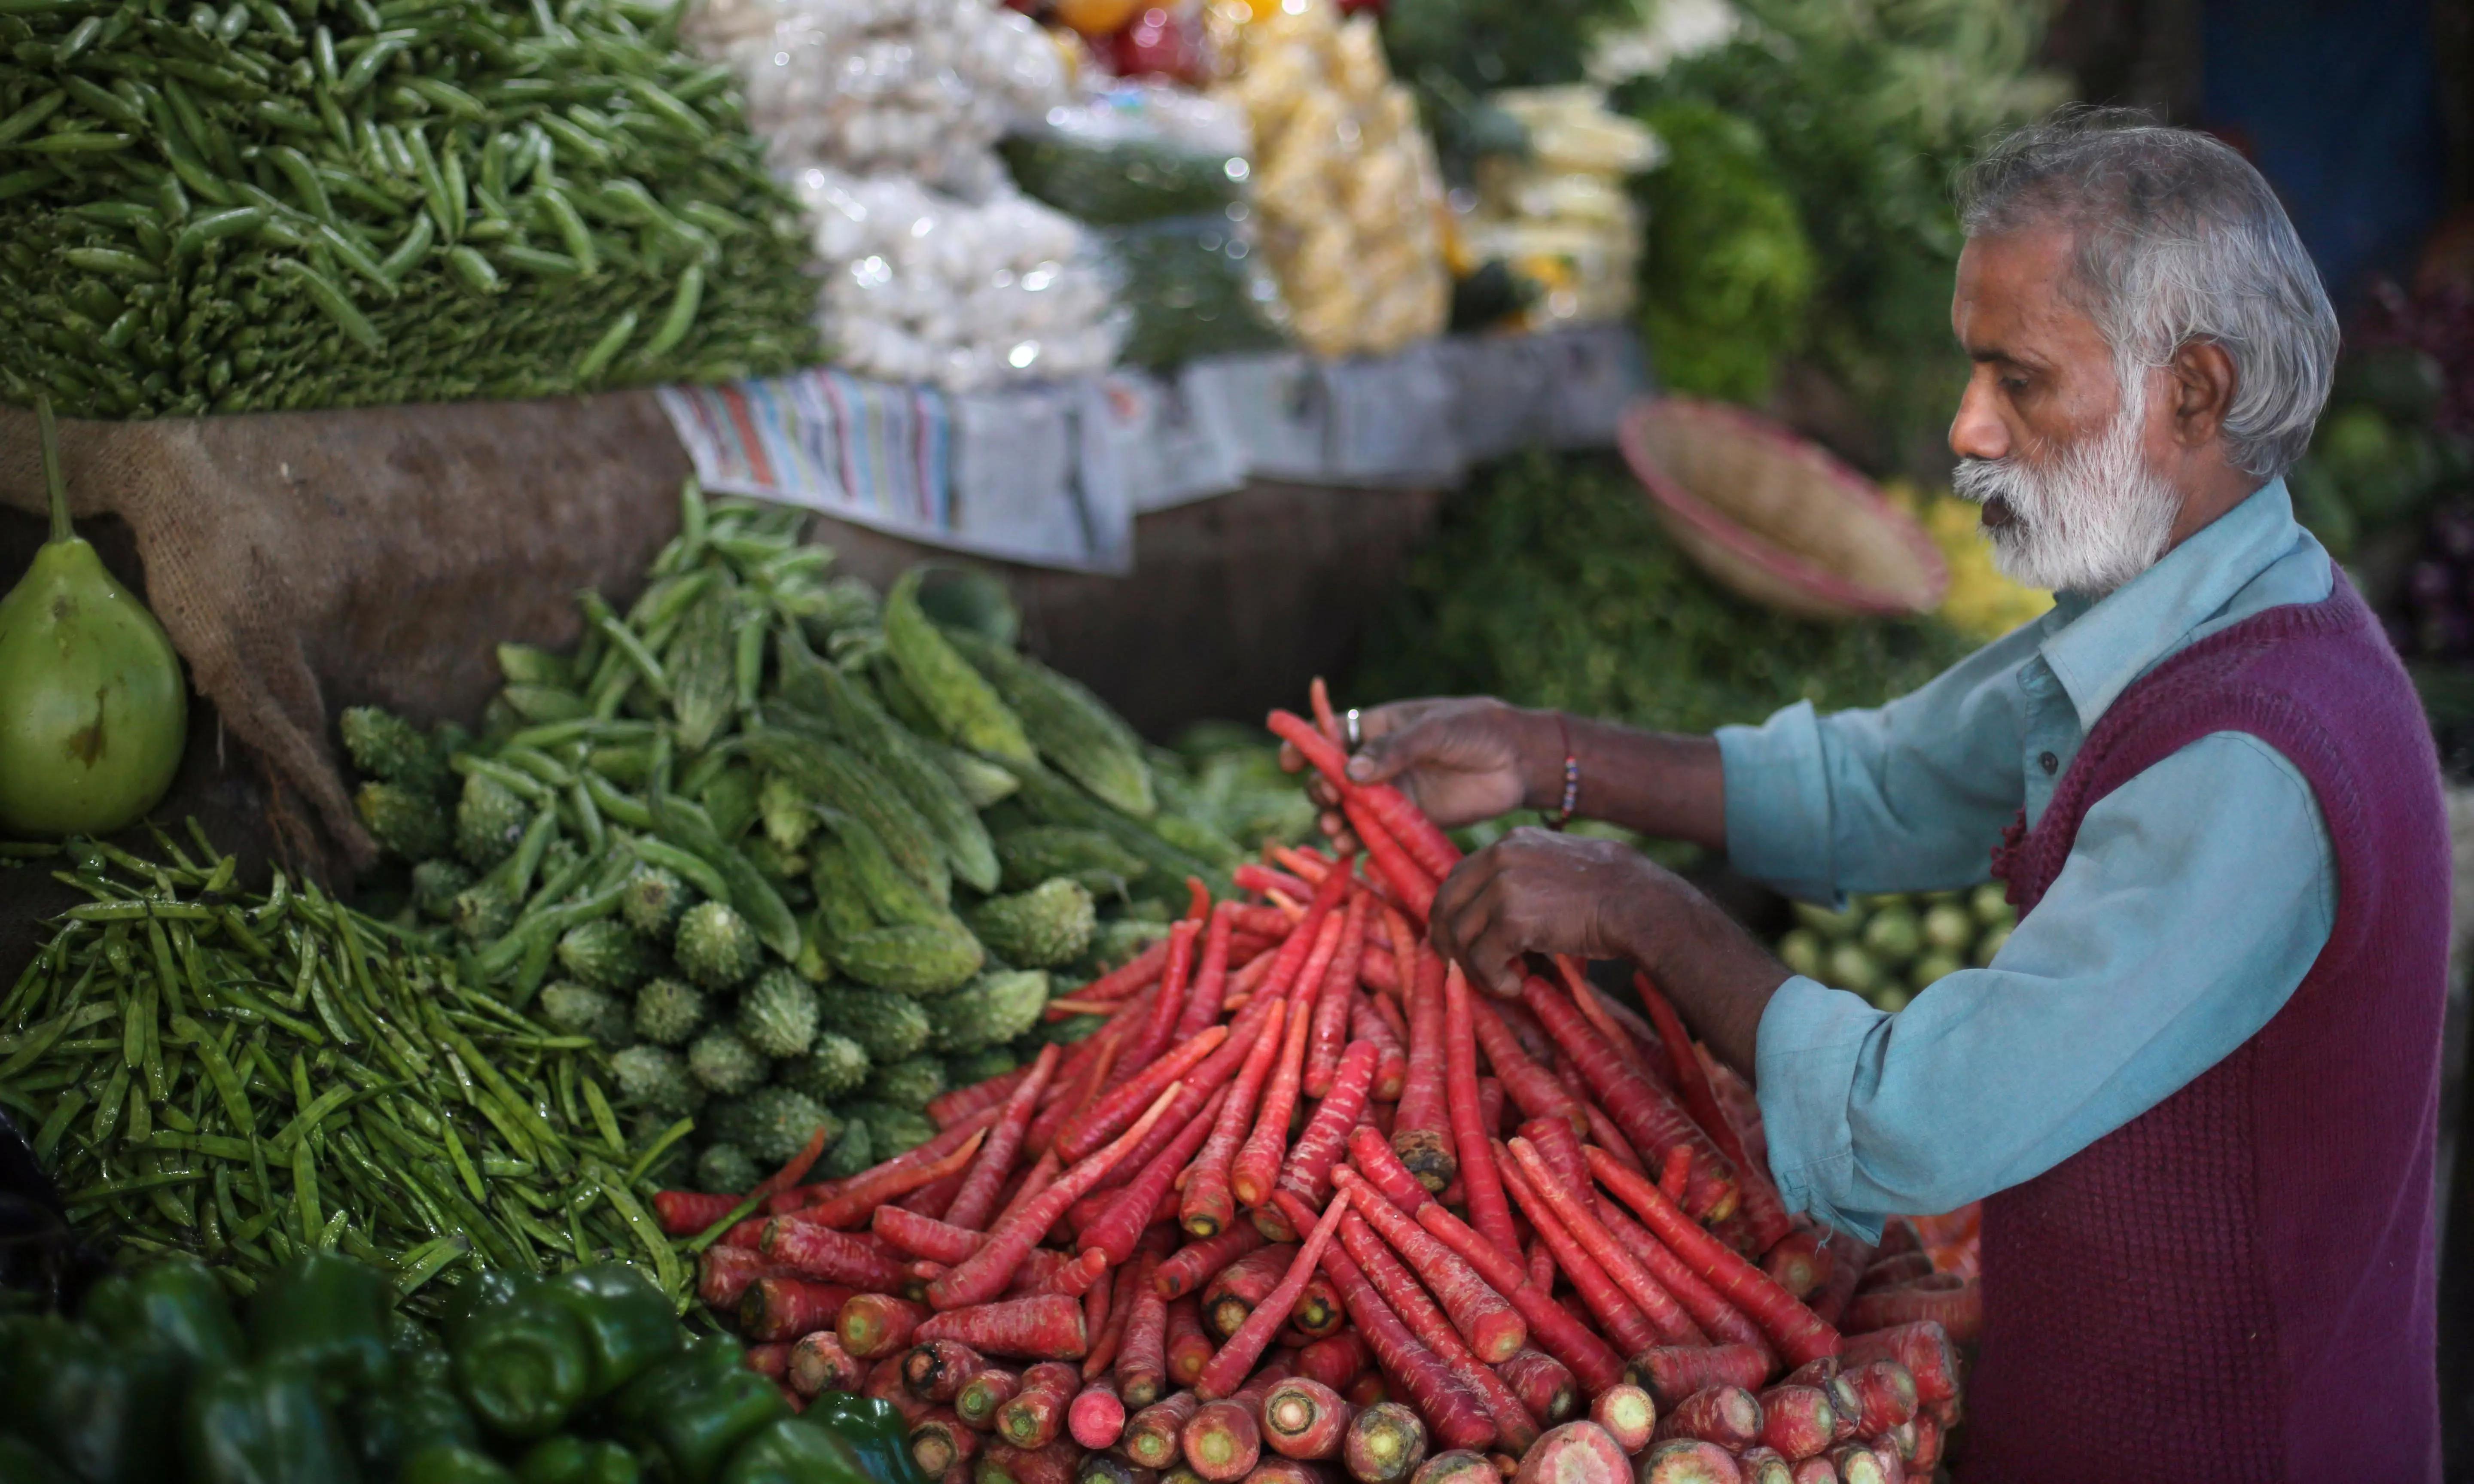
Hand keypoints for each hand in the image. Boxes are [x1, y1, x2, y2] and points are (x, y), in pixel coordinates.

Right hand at [1278, 697, 1556, 839]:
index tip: (1288, 762)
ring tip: (1335, 830)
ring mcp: (1391, 793)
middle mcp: (1378, 762)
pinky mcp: (1407, 821)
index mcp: (1378, 727)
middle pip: (1332, 778)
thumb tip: (1349, 773)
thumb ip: (1393, 750)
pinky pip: (1373, 833)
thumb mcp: (1434, 730)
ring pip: (1348, 809)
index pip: (1330, 736)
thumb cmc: (1477, 729)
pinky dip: (1357, 841)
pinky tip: (1349, 847)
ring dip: (1333, 820)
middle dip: (1320, 791)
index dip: (1305, 747)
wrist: (1520, 760)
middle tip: (1329, 802)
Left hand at [1427, 826, 1664, 997]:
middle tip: (1465, 969)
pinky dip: (1493, 980)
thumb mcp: (1558, 868)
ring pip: (1460, 936)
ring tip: (1504, 981)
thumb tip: (1495, 915)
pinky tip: (1517, 986)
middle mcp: (1500, 857)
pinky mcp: (1512, 918)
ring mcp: (1503, 886)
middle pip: (1446, 904)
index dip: (1454, 914)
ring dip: (1475, 968)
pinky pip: (1481, 959)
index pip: (1457, 878)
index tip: (1462, 941)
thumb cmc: (1613, 894)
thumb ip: (1523, 879)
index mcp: (1510, 843)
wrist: (1641, 904)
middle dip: (1449, 942)